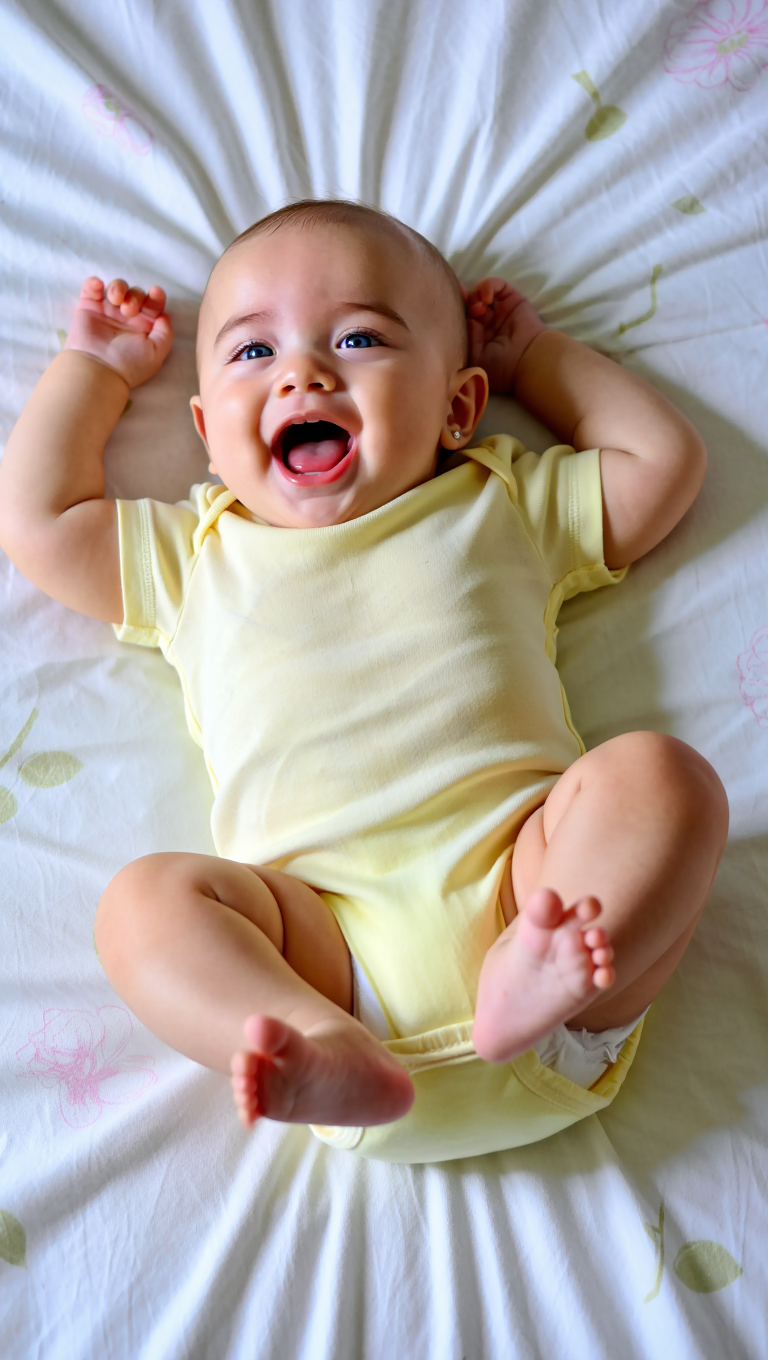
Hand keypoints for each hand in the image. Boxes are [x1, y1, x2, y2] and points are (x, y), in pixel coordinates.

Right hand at [64, 277, 173, 388]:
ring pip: (117, 287)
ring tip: (116, 300)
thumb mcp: (156, 352)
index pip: (153, 305)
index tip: (155, 293)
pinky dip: (94, 283)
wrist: (98, 369)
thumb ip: (166, 333)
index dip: (157, 296)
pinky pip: (91, 288)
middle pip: (136, 293)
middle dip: (135, 296)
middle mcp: (127, 318)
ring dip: (119, 287)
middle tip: (129, 311)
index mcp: (144, 327)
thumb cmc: (128, 364)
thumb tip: (163, 315)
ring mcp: (107, 312)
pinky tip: (99, 287)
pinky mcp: (88, 307)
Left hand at [463, 278, 545, 394]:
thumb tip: (464, 320)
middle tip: (453, 296)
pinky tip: (487, 299)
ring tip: (477, 310)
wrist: (528, 362)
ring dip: (474, 296)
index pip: (460, 319)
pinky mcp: (512, 300)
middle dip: (459, 298)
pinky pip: (498, 285)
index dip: (452, 311)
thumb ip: (464, 339)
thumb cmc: (501, 367)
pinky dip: (489, 286)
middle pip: (468, 303)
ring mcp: (500, 311)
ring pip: (480, 292)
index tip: (442, 306)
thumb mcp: (474, 358)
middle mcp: (488, 324)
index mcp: (477, 339)